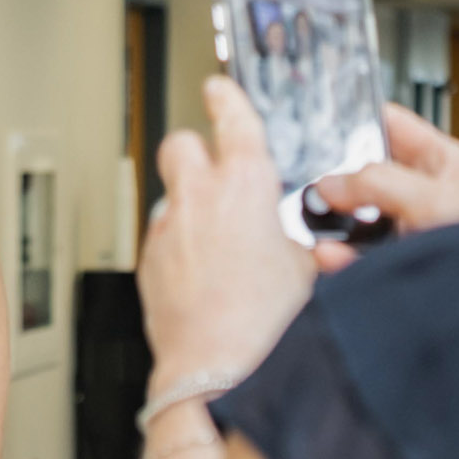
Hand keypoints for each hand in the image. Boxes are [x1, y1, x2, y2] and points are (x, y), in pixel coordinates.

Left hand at [141, 76, 317, 391]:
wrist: (217, 369)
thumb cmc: (265, 324)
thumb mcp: (308, 269)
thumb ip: (296, 239)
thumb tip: (294, 242)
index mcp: (245, 184)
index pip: (231, 117)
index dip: (226, 98)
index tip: (220, 90)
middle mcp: (198, 198)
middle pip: (180, 144)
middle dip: (196, 151)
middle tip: (215, 170)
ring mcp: (168, 230)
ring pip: (170, 195)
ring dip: (189, 205)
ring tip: (218, 239)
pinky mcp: (149, 263)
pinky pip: (163, 238)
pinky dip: (179, 246)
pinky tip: (203, 276)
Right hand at [305, 105, 458, 275]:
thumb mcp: (434, 199)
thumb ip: (379, 183)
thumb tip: (330, 183)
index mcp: (447, 166)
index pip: (397, 127)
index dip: (361, 120)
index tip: (323, 125)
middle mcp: (428, 197)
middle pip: (371, 176)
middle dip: (339, 179)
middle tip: (309, 182)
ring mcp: (412, 235)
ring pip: (361, 222)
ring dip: (335, 223)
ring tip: (312, 219)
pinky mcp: (399, 269)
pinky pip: (361, 261)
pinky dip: (341, 259)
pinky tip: (326, 254)